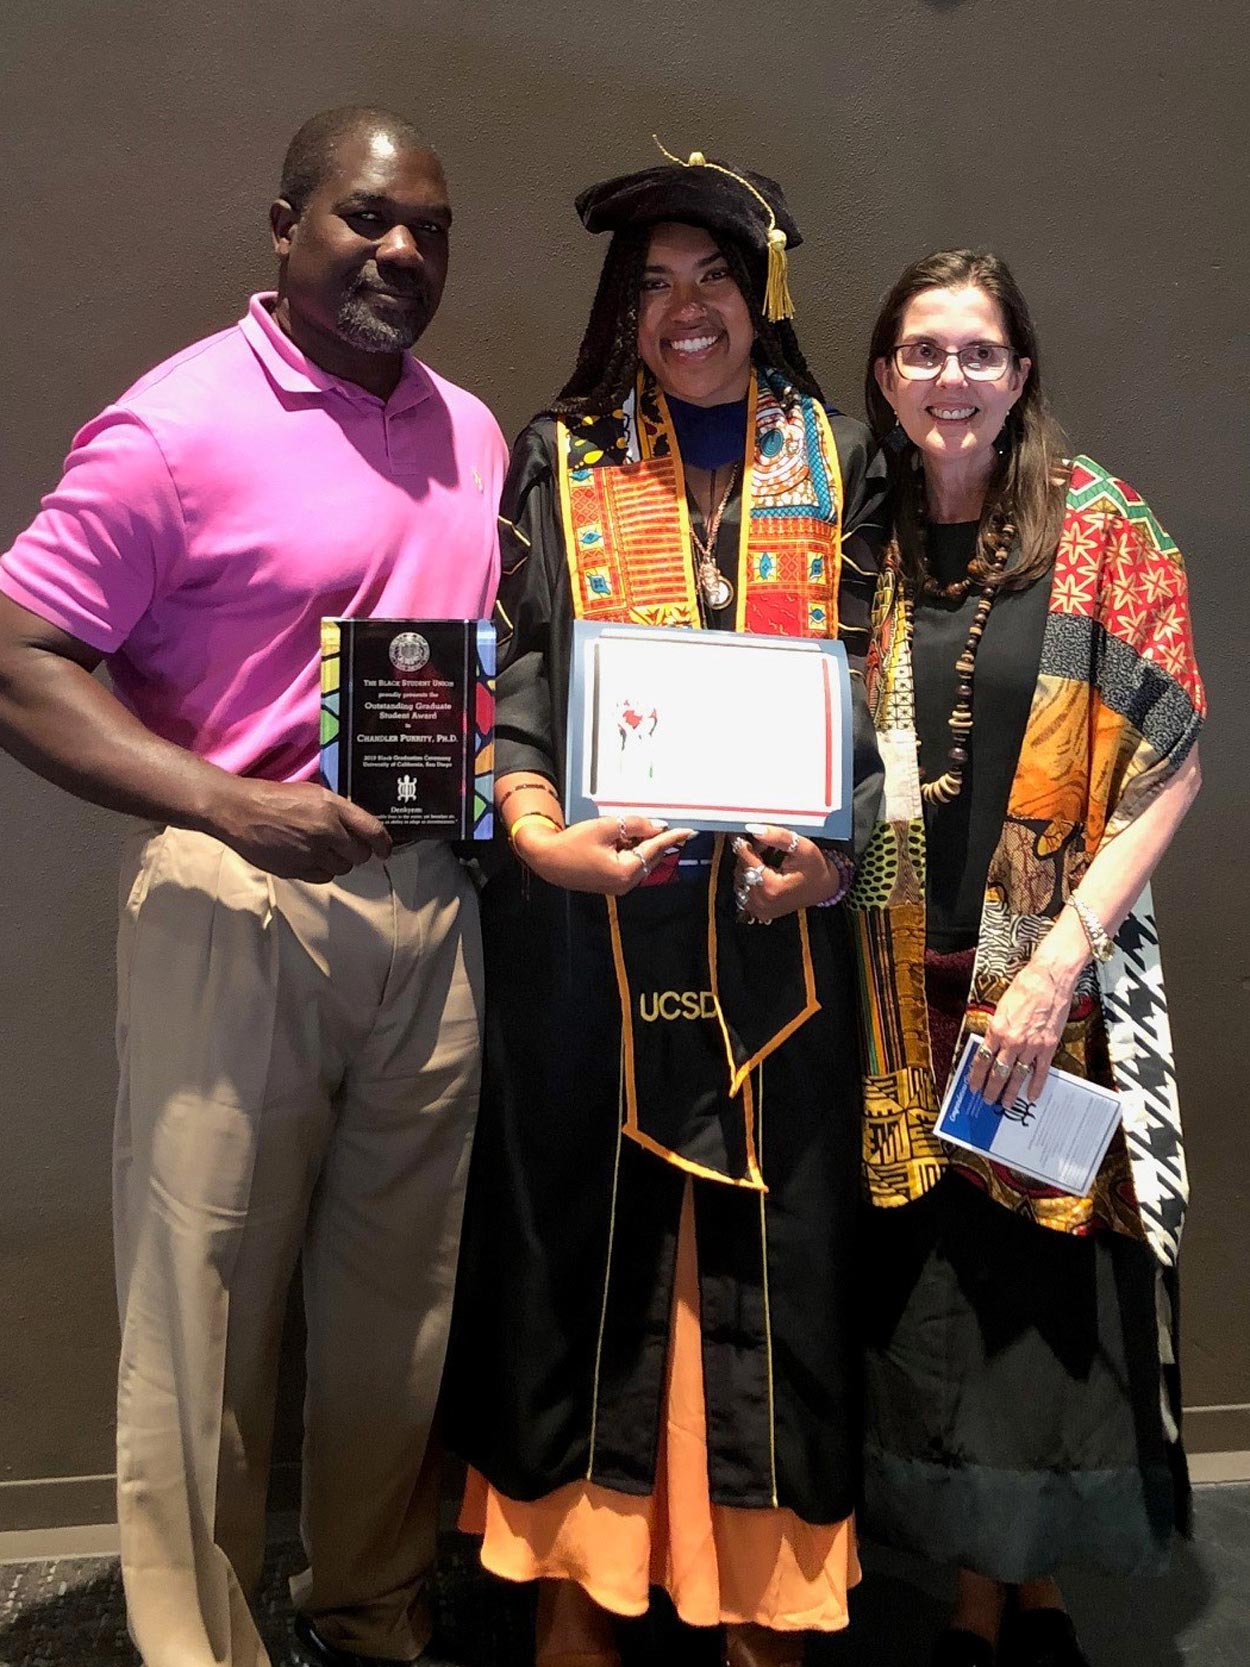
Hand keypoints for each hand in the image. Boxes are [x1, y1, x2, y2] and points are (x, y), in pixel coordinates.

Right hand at [211, 777, 390, 882]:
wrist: (239, 810)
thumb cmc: (275, 797)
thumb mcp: (313, 793)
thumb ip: (339, 810)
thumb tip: (360, 828)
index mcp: (332, 807)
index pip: (373, 831)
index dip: (383, 844)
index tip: (384, 851)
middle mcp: (325, 830)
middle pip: (359, 855)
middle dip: (355, 852)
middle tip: (343, 846)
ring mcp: (310, 852)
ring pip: (342, 868)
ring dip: (337, 861)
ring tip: (320, 849)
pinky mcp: (296, 869)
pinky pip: (323, 877)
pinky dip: (320, 870)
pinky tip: (307, 858)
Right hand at [512, 813, 692, 894]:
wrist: (547, 860)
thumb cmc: (572, 843)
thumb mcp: (606, 827)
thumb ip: (635, 825)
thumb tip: (658, 825)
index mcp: (626, 871)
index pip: (655, 849)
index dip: (672, 837)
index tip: (689, 831)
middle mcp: (626, 883)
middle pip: (649, 856)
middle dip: (651, 838)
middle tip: (650, 821)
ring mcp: (619, 886)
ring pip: (640, 860)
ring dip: (638, 844)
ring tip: (623, 830)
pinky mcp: (612, 884)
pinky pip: (629, 865)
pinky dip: (629, 851)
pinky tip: (618, 840)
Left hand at [731, 822, 848, 922]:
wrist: (824, 888)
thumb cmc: (816, 868)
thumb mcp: (803, 847)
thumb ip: (779, 837)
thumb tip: (754, 829)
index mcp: (771, 887)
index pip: (746, 859)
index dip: (743, 843)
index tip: (740, 832)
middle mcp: (762, 902)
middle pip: (742, 868)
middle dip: (749, 854)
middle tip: (763, 844)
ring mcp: (759, 909)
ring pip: (740, 879)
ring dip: (748, 865)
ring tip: (766, 857)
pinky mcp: (759, 911)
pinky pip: (744, 889)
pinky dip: (749, 877)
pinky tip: (764, 871)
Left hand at [967, 957, 1079, 1103]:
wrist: (1048, 980)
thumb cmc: (1024, 988)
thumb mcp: (1001, 1008)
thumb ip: (996, 1029)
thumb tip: (991, 1045)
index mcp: (996, 1030)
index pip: (982, 1060)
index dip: (976, 1076)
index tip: (973, 1086)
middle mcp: (1012, 1041)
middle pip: (998, 1072)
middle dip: (991, 1089)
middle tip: (987, 1100)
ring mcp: (1031, 1046)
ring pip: (1017, 1076)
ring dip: (1010, 1092)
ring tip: (1005, 1103)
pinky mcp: (1048, 1046)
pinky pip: (1040, 1071)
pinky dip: (1036, 1086)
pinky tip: (1031, 1096)